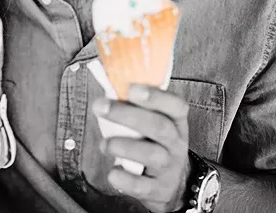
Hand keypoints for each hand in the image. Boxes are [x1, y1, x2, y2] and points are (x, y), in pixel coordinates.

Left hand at [92, 84, 191, 212]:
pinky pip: (142, 185)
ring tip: (104, 144)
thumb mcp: (156, 123)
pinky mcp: (157, 189)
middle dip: (128, 115)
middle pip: (159, 127)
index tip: (131, 88)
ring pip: (152, 155)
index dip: (155, 97)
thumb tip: (108, 85)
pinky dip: (126, 179)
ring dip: (124, 146)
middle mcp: (175, 144)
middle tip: (100, 107)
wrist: (174, 184)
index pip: (175, 106)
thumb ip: (137, 106)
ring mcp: (168, 167)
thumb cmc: (156, 144)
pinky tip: (113, 173)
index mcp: (176, 122)